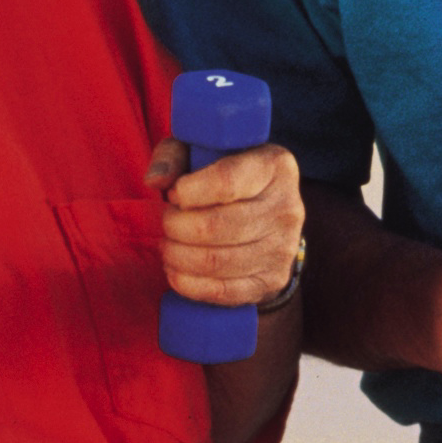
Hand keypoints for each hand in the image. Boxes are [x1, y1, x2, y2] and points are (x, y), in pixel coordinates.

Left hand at [146, 136, 303, 304]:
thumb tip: (154, 181)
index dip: (188, 191)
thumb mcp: (202, 151)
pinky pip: (223, 291)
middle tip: (168, 222)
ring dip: (177, 256)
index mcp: (275, 167)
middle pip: (215, 226)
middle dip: (176, 226)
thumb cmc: (226, 177)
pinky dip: (189, 284)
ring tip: (168, 245)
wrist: (267, 217)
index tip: (174, 194)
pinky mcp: (272, 281)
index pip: (226, 181)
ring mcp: (283, 249)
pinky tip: (175, 270)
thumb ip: (174, 157)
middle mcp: (287, 208)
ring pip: (215, 261)